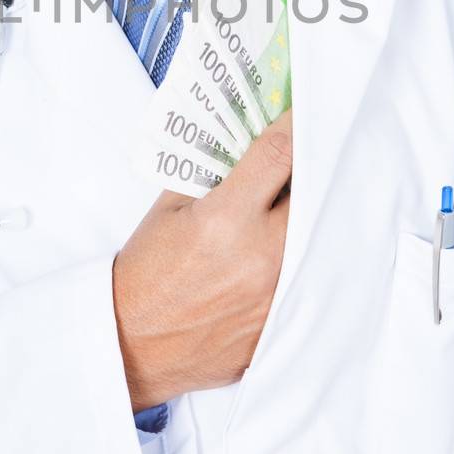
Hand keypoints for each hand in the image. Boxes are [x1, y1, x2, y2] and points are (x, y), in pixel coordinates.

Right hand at [112, 109, 292, 410]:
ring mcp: (275, 296)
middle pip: (314, 194)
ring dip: (315, 216)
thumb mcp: (171, 209)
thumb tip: (252, 138)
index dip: (296, 124)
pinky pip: (312, 279)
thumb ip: (214, 173)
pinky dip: (308, 258)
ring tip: (310, 201)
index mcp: (225, 221)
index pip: (279, 155)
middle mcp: (259, 258)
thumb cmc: (147, 272)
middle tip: (317, 153)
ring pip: (320, 238)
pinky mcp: (281, 324)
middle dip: (315, 170)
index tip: (306, 110)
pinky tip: (301, 247)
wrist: (133, 342)